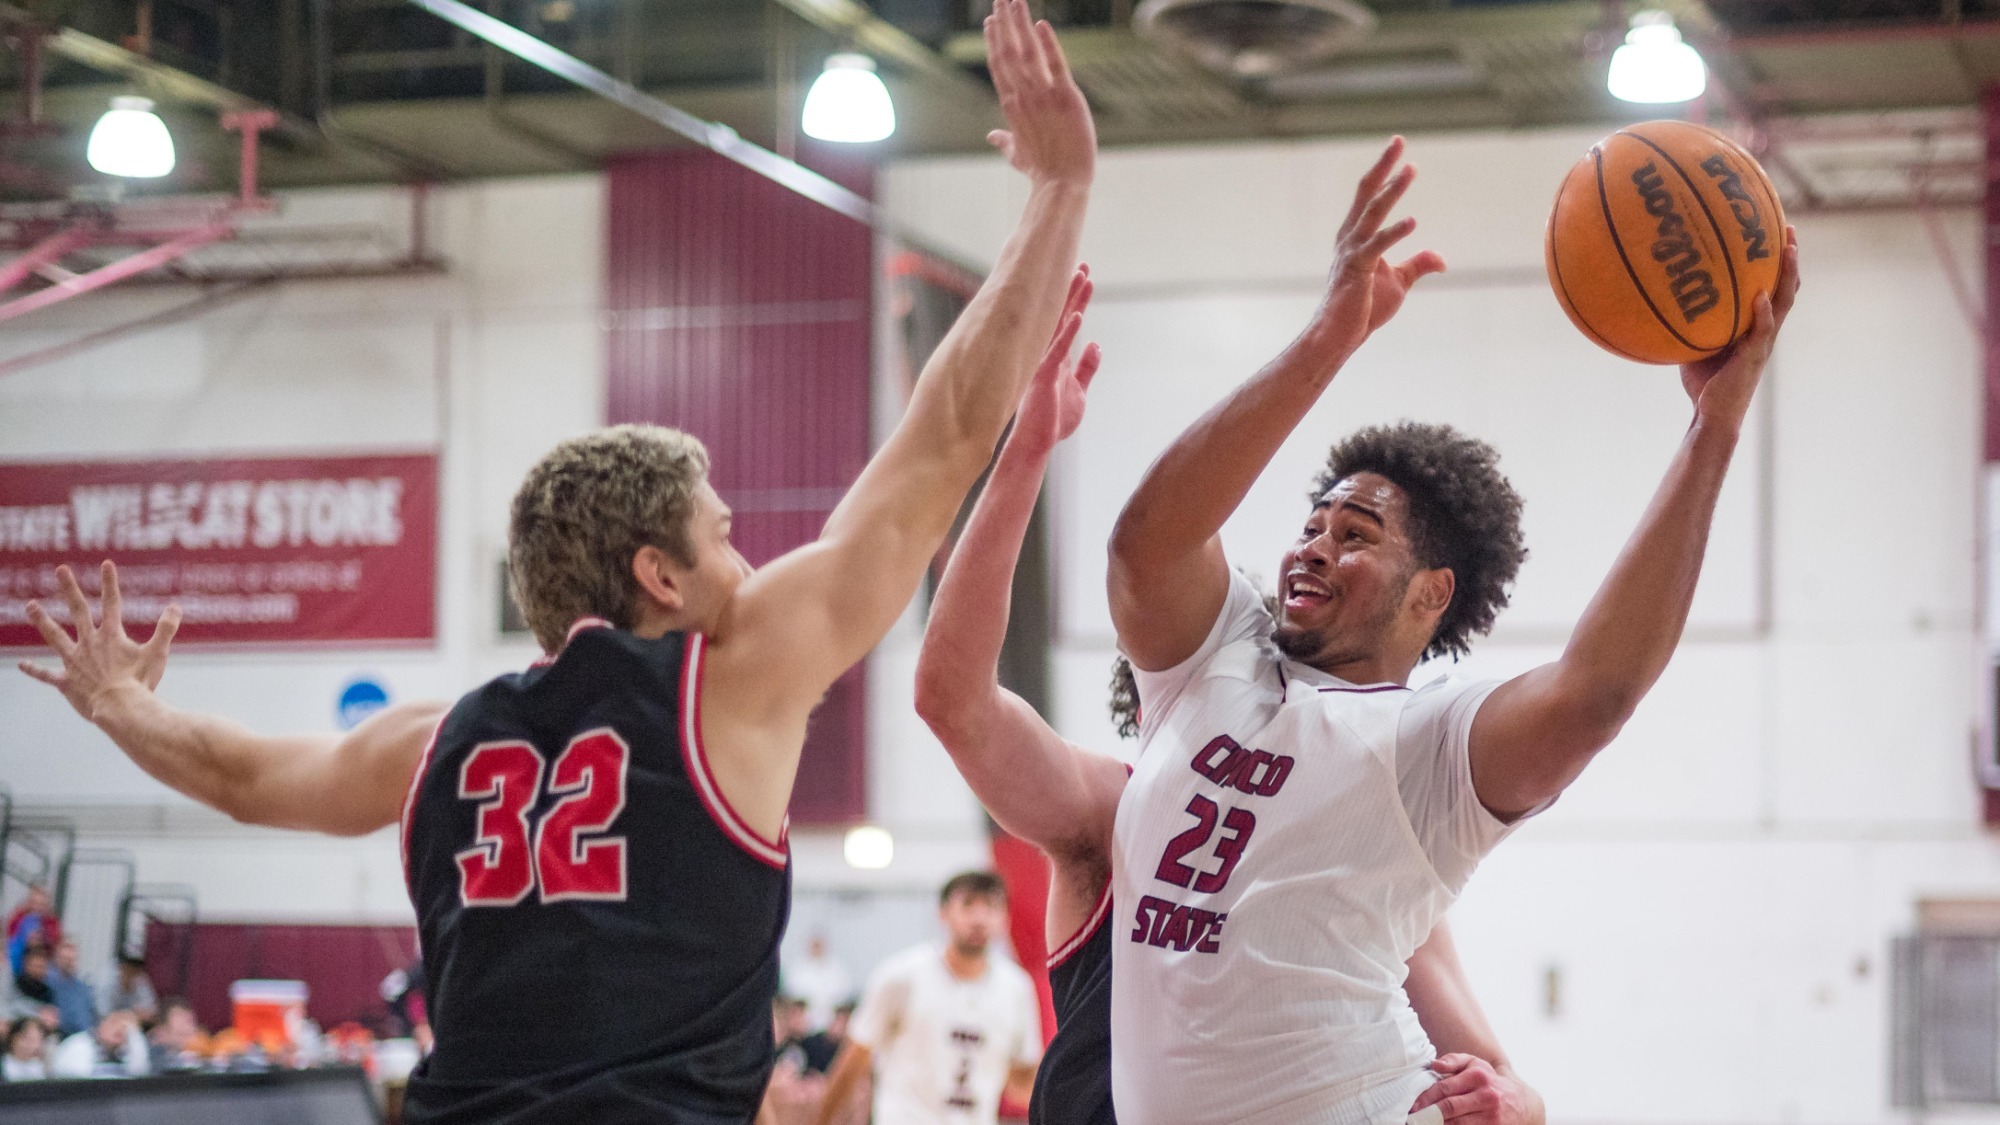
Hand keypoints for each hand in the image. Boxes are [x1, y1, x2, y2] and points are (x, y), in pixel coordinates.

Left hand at [18, 562, 180, 721]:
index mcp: (111, 635)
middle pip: (77, 610)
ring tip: (30, 605)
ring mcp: (74, 661)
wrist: (119, 708)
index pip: (112, 602)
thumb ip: (166, 628)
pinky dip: (34, 670)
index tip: (106, 563)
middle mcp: (89, 643)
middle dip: (69, 588)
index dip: (110, 582)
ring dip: (42, 620)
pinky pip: (47, 675)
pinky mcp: (66, 681)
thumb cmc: (141, 681)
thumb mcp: (158, 653)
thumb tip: (175, 606)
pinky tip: (22, 665)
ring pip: (55, 636)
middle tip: (61, 570)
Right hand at [983, 0, 1094, 187]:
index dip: (994, 41)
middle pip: (1008, 51)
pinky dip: (1048, 44)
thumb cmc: (1042, 171)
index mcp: (1012, 106)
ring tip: (1014, 0)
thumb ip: (1004, 140)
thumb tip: (991, 136)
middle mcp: (1023, 96)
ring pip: (1027, 52)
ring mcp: (1043, 96)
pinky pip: (1056, 65)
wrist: (1062, 184)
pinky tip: (1041, 24)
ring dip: (1020, 24)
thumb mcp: (1017, 154)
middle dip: (1003, 23)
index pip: (999, 65)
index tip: (991, 21)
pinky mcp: (1066, 98)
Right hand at [1013, 265, 1102, 452]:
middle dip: (1074, 291)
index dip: (1078, 300)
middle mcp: (1049, 354)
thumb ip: (1087, 368)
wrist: (1037, 442)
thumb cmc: (1054, 420)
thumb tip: (1096, 345)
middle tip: (1082, 265)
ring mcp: (1044, 363)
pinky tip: (1077, 315)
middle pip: (1063, 316)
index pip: (1069, 321)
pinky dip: (1068, 333)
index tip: (1084, 277)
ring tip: (1082, 277)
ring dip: (1071, 302)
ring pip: (1059, 326)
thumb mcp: (1080, 391)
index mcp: (1057, 357)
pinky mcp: (1043, 376)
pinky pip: (1057, 350)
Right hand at [1309, 136, 1446, 357]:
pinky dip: (1395, 232)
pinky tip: (1413, 221)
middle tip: (1398, 141)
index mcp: (1356, 236)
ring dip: (1393, 190)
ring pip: (1374, 213)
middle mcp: (1350, 238)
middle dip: (1384, 166)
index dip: (1384, 171)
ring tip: (1411, 170)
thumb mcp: (1398, 282)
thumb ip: (1418, 265)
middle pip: (1367, 193)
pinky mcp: (1358, 270)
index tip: (1399, 149)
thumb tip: (1442, 259)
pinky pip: (1378, 246)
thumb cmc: (1364, 309)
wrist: (1340, 335)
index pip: (1370, 196)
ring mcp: (1352, 252)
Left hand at [1409, 1055, 1545, 1124]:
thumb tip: (1434, 1065)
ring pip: (1456, 1124)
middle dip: (1427, 1114)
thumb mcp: (1476, 1065)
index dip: (1424, 1099)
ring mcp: (1492, 1117)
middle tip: (1412, 1119)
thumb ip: (1454, 1060)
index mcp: (1479, 1076)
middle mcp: (1487, 1096)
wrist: (1523, 1104)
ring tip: (1423, 1124)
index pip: (1444, 1089)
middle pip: (1448, 1108)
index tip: (1412, 1106)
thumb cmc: (1491, 1082)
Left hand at [1681, 225, 1799, 429]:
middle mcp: (1765, 331)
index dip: (1777, 262)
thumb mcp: (1696, 343)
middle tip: (1790, 228)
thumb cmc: (1703, 381)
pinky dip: (1762, 313)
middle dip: (1790, 258)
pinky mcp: (1753, 358)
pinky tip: (1760, 297)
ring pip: (1783, 303)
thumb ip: (1694, 321)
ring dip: (1787, 276)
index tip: (1775, 232)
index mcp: (1755, 327)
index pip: (1772, 288)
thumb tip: (1668, 293)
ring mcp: (1763, 343)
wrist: (1711, 415)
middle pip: (1785, 287)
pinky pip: (1762, 331)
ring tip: (1788, 250)